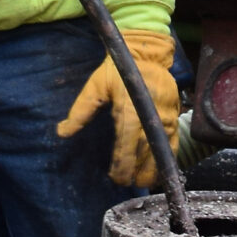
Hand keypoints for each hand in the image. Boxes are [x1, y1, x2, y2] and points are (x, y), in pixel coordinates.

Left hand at [55, 31, 180, 187]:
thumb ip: (80, 111)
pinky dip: (167, 157)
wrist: (147, 53)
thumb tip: (62, 132)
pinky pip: (173, 142)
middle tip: (127, 183)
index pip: (126, 145)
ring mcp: (165, 117)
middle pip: (144, 153)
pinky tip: (161, 169)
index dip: (122, 165)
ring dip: (153, 169)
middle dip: (136, 172)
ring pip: (161, 150)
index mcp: (129, 110)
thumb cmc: (117, 69)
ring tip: (143, 182)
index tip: (115, 177)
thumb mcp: (95, 86)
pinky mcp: (174, 116)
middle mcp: (150, 116)